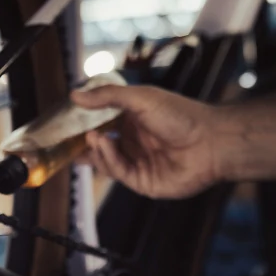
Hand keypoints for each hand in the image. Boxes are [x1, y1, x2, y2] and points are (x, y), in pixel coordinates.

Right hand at [72, 84, 223, 198]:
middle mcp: (135, 140)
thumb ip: (107, 97)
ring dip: (95, 149)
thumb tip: (75, 94)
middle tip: (65, 137)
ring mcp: (138, 161)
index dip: (84, 120)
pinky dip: (107, 159)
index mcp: (135, 118)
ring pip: (105, 159)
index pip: (102, 120)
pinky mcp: (142, 181)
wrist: (210, 142)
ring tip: (91, 137)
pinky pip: (117, 172)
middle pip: (100, 144)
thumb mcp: (140, 98)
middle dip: (83, 141)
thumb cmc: (181, 115)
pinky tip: (104, 144)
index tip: (65, 118)